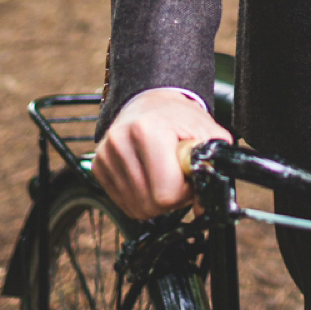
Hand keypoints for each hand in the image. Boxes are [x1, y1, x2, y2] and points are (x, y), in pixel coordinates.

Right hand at [93, 89, 230, 220]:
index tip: (188, 173)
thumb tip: (205, 207)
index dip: (185, 191)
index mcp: (147, 130)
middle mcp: (120, 142)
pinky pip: (123, 203)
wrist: (151, 101)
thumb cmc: (180, 117)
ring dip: (155, 199)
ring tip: (164, 173)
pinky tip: (148, 176)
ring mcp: (104, 155)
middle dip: (171, 197)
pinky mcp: (98, 166)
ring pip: (136, 208)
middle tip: (178, 175)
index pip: (166, 193)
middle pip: (149, 204)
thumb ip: (213, 167)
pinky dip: (140, 196)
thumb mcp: (208, 134)